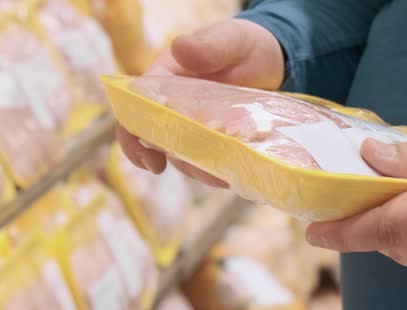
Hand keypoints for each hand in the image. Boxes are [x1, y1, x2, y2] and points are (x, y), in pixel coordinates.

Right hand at [116, 19, 283, 185]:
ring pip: (187, 158)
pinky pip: (211, 163)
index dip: (134, 138)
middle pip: (161, 142)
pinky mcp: (216, 143)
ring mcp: (194, 129)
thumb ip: (209, 44)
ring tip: (227, 174)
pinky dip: (222, 171)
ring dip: (204, 170)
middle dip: (180, 161)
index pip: (134, 110)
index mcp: (164, 82)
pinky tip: (239, 172)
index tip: (151, 161)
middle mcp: (173, 109)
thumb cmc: (243, 44)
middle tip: (206, 171)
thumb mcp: (232, 39)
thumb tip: (181, 49)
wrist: (273, 60)